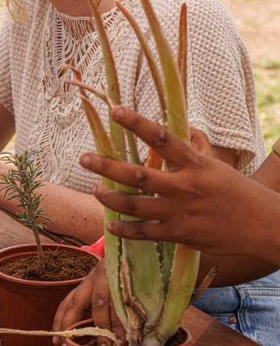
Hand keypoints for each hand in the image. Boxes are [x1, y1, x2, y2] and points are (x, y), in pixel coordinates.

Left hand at [52, 260, 124, 345]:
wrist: (137, 251)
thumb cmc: (120, 276)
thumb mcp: (104, 288)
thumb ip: (96, 307)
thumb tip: (89, 338)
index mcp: (86, 282)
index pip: (67, 303)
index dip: (60, 322)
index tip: (56, 343)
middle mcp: (94, 279)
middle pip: (78, 304)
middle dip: (73, 328)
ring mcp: (109, 278)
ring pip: (101, 306)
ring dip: (102, 329)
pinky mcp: (126, 281)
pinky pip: (122, 304)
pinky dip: (123, 323)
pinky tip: (125, 337)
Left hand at [80, 106, 279, 262]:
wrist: (264, 227)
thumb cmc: (239, 192)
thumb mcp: (218, 165)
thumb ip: (196, 148)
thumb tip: (187, 128)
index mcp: (195, 165)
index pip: (162, 138)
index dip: (137, 123)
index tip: (116, 110)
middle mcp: (184, 187)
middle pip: (137, 175)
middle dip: (106, 166)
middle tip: (83, 158)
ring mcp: (179, 212)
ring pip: (133, 205)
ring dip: (109, 198)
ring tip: (95, 190)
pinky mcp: (178, 235)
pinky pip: (143, 232)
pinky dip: (124, 229)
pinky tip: (110, 224)